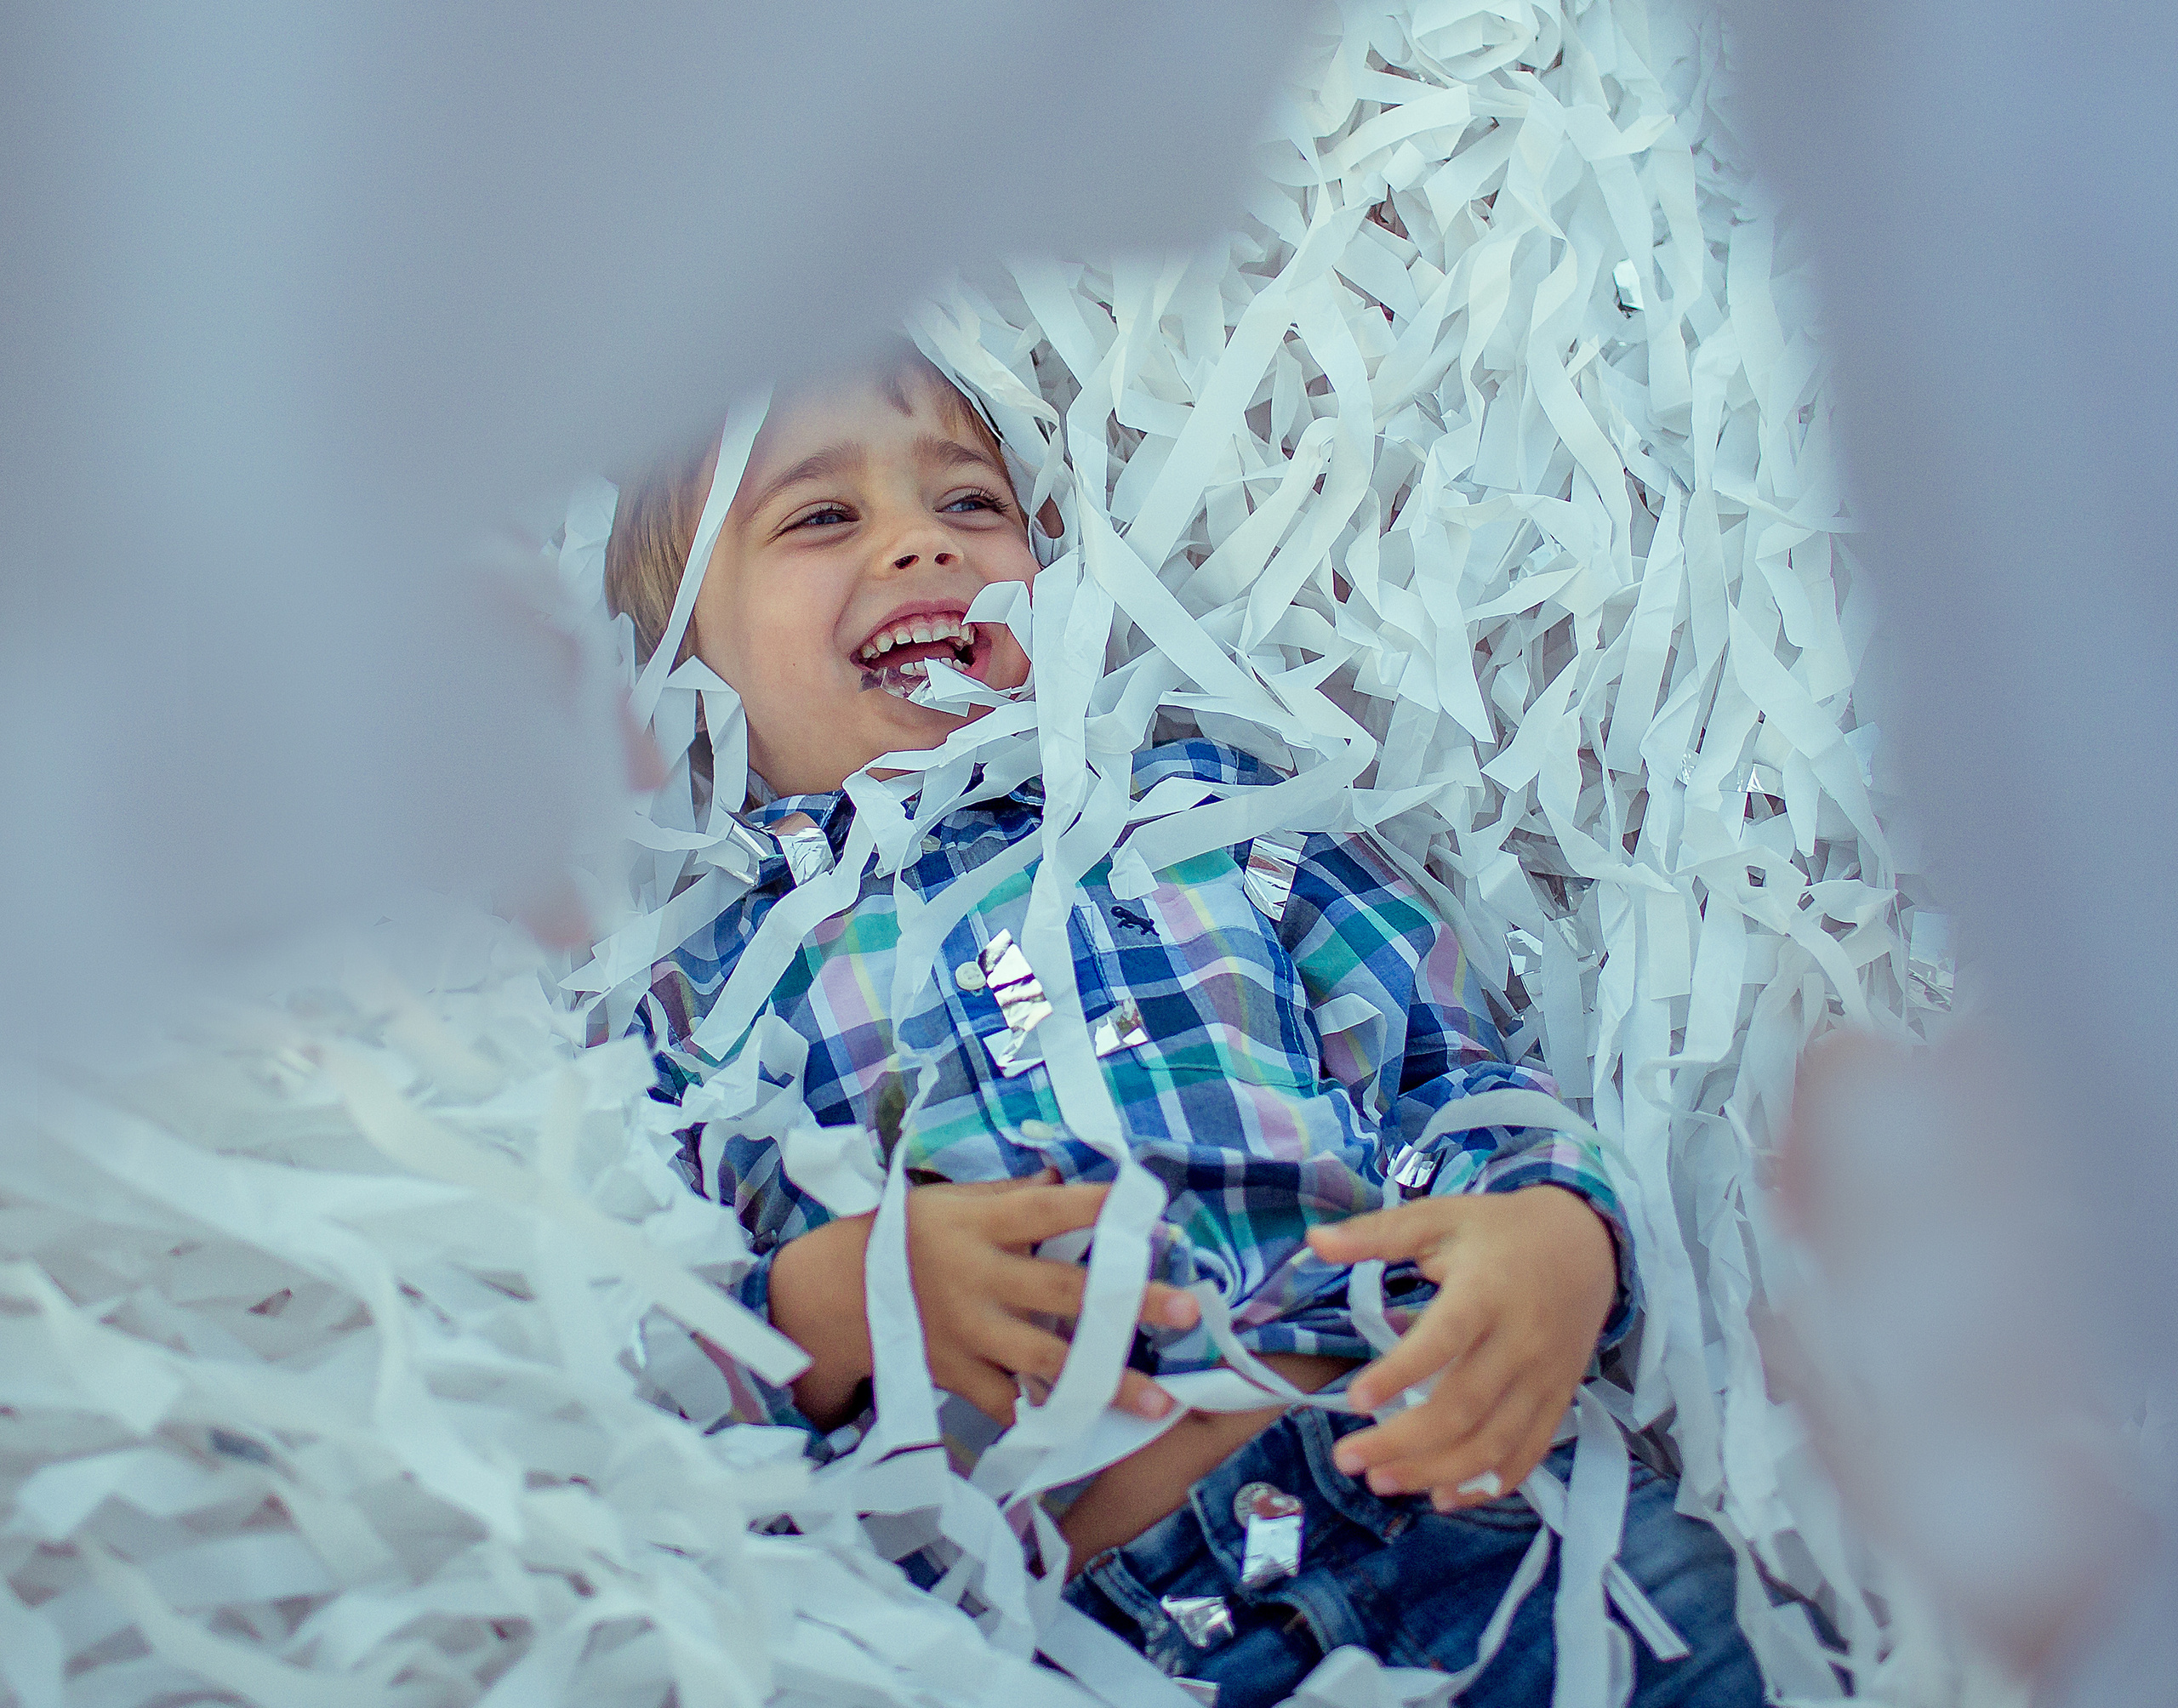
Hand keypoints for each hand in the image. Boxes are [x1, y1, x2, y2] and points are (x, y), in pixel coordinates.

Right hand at [909, 1169, 1197, 1425]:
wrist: (832, 1295)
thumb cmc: (906, 1236)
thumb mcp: (952, 1203)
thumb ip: (1012, 1197)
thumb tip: (1069, 1177)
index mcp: (977, 1224)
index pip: (1046, 1210)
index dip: (1096, 1208)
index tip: (1152, 1210)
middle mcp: (977, 1278)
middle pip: (1062, 1291)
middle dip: (1127, 1302)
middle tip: (1187, 1309)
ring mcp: (968, 1333)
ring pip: (1046, 1359)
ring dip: (1106, 1381)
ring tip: (1161, 1402)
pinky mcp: (956, 1375)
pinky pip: (1009, 1404)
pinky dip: (1047, 1417)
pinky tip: (1095, 1429)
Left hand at [1305, 1185, 1616, 1508]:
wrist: (1587, 1245)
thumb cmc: (1500, 1231)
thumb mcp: (1440, 1217)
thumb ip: (1378, 1233)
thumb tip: (1314, 1241)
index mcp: (1487, 1291)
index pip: (1443, 1339)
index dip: (1399, 1374)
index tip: (1354, 1401)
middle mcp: (1521, 1340)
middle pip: (1463, 1405)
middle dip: (1402, 1441)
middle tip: (1348, 1459)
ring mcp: (1544, 1377)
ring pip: (1493, 1441)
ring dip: (1436, 1471)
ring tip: (1382, 1482)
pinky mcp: (1559, 1399)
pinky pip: (1528, 1453)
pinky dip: (1489, 1484)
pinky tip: (1445, 1497)